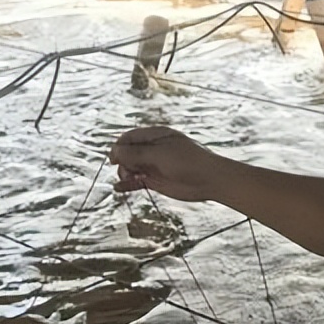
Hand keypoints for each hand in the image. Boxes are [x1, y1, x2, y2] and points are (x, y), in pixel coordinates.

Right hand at [109, 126, 227, 201]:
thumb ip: (136, 154)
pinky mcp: (156, 180)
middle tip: (128, 170)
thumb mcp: (159, 155)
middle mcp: (153, 149)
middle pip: (128, 152)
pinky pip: (137, 181)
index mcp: (155, 135)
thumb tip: (114, 152)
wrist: (209, 180)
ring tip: (130, 178)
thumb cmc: (188, 162)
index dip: (119, 146)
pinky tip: (118, 188)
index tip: (114, 158)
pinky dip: (127, 184)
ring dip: (125, 173)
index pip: (129, 137)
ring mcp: (154, 165)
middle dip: (123, 160)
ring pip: (131, 167)